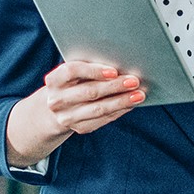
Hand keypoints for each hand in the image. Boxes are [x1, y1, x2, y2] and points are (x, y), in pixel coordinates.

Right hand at [5, 60, 144, 165]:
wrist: (56, 108)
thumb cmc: (72, 82)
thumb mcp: (73, 73)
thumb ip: (90, 67)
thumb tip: (120, 65)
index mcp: (54, 80)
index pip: (72, 71)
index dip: (94, 70)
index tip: (114, 70)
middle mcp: (57, 100)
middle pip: (89, 92)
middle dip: (114, 86)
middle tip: (134, 81)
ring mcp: (66, 117)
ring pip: (98, 109)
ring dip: (121, 101)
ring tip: (138, 95)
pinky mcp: (79, 128)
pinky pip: (103, 119)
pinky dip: (119, 111)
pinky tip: (130, 104)